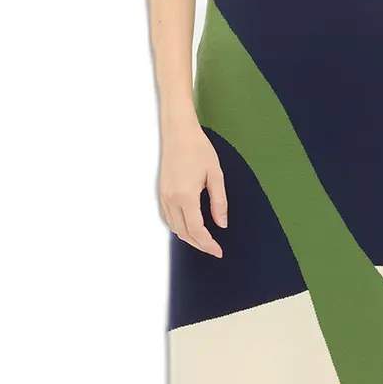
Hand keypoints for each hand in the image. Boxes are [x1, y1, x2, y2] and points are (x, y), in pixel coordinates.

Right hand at [159, 123, 226, 256]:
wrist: (178, 132)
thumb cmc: (198, 149)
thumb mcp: (215, 175)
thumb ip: (219, 202)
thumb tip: (221, 224)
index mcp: (186, 196)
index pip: (196, 230)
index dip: (208, 244)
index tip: (218, 251)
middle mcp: (171, 199)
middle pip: (184, 233)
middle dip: (199, 244)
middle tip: (214, 249)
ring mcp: (164, 196)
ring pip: (174, 227)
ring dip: (188, 237)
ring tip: (204, 240)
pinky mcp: (161, 192)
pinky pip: (167, 218)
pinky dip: (178, 227)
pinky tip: (188, 227)